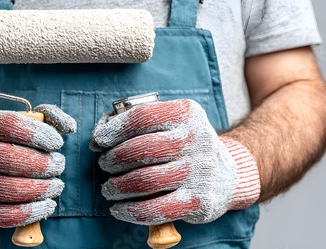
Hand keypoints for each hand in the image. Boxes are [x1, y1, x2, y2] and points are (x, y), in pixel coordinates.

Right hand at [0, 105, 75, 228]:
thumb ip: (30, 123)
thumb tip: (68, 125)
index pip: (10, 124)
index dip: (40, 134)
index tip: (57, 143)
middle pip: (11, 158)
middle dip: (44, 164)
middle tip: (58, 165)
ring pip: (10, 189)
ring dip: (42, 189)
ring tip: (56, 185)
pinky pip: (2, 215)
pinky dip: (31, 212)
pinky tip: (46, 205)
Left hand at [91, 99, 259, 224]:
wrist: (227, 175)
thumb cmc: (185, 146)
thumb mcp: (171, 122)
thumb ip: (136, 123)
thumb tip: (99, 140)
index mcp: (186, 113)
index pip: (141, 117)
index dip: (113, 130)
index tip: (98, 141)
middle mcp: (195, 139)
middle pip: (140, 150)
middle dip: (113, 159)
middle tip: (104, 165)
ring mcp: (198, 171)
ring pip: (145, 180)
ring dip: (117, 186)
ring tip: (109, 188)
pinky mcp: (198, 201)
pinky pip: (156, 209)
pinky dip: (131, 211)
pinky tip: (119, 209)